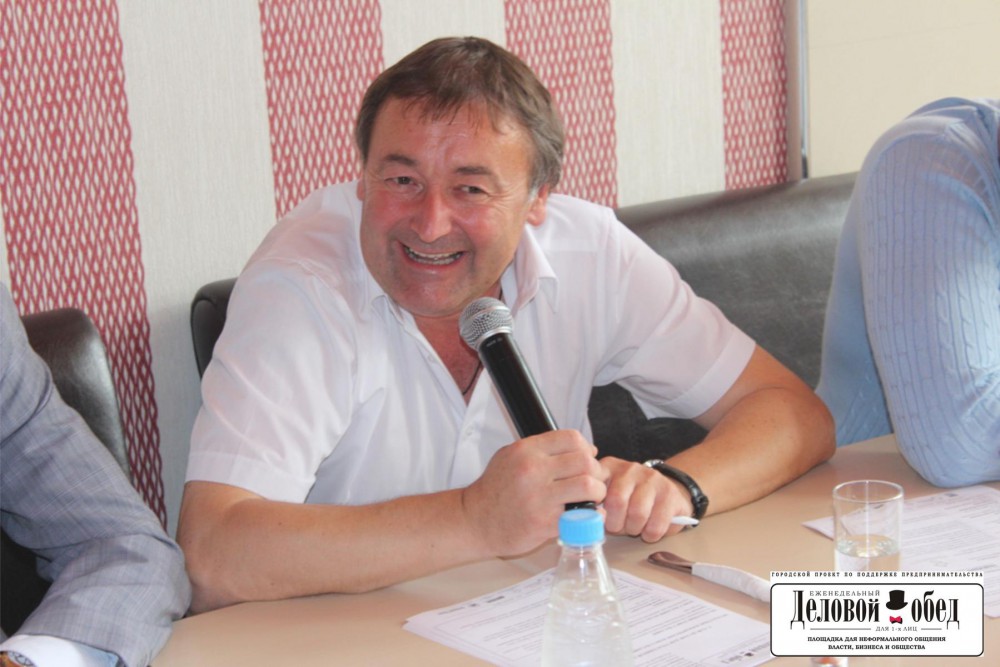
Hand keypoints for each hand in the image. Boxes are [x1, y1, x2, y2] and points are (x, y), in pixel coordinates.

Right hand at [460, 429, 607, 556]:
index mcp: (526, 451)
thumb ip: (542, 449)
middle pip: (585, 461)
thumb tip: (582, 448)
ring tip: (591, 497)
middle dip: (596, 471)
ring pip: (588, 486)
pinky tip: (586, 514)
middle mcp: (533, 470)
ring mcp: (540, 498)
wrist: (474, 520)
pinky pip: (581, 515)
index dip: (586, 448)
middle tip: (593, 480)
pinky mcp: (545, 523)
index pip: (571, 438)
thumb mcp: (510, 456)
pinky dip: (591, 514)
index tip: (587, 458)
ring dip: (597, 492)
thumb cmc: (494, 489)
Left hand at [599, 457, 692, 541]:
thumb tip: (591, 519)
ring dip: (634, 529)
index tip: (596, 517)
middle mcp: (628, 468)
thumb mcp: (608, 498)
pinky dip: (650, 534)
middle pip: (616, 501)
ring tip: (635, 527)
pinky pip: (655, 525)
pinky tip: (649, 529)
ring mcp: (651, 477)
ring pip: (637, 514)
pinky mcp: (669, 493)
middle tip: (619, 527)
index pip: (592, 483)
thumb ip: (596, 505)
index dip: (592, 506)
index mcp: (607, 468)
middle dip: (616, 524)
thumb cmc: (630, 502)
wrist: (666, 495)